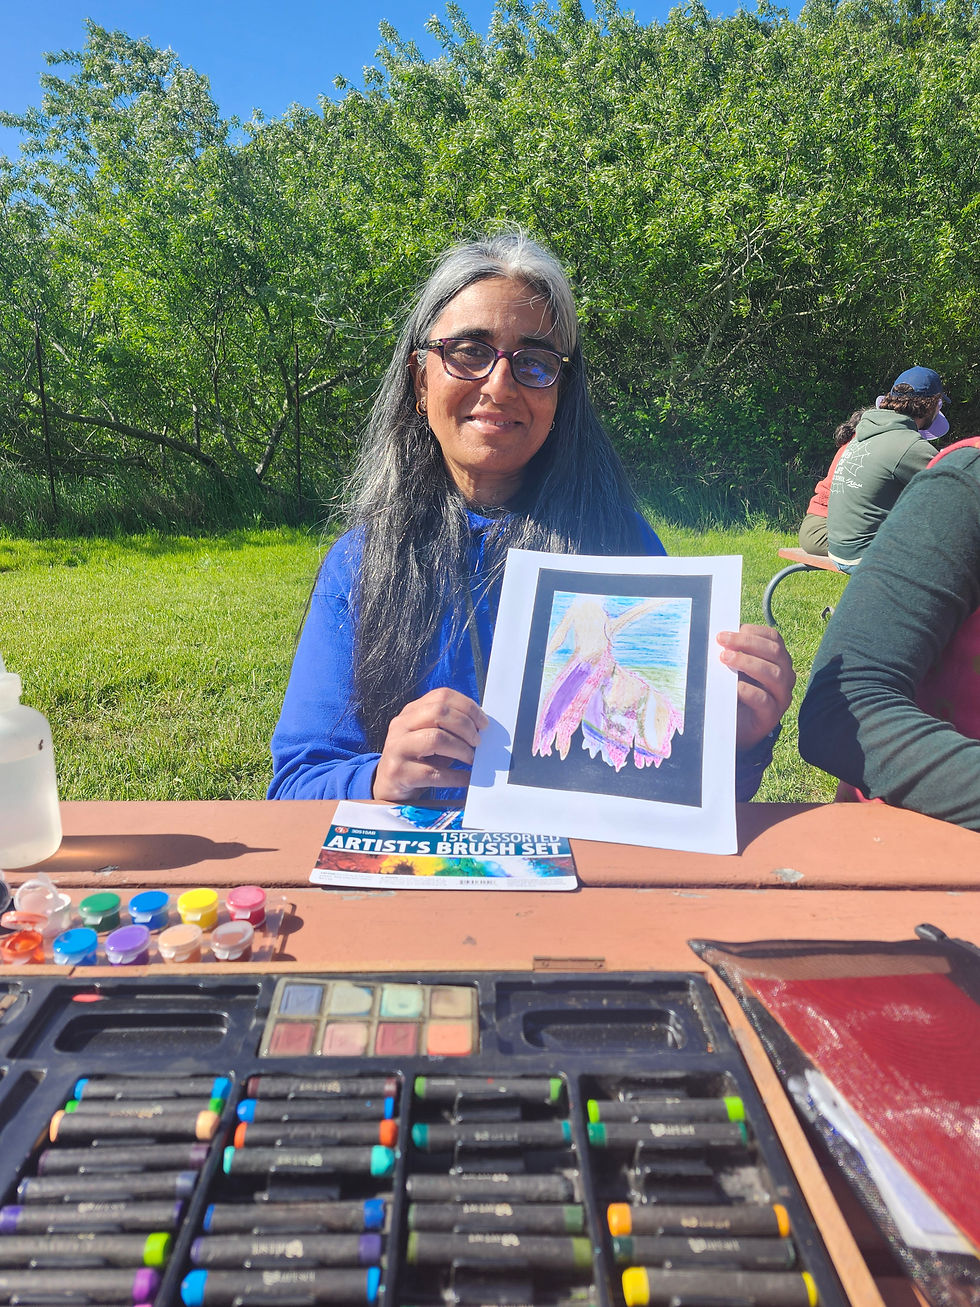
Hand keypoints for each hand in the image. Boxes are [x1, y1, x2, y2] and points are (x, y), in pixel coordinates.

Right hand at [372, 688, 488, 801]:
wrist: (389, 785)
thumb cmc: (419, 760)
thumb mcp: (432, 738)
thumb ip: (451, 728)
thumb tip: (482, 727)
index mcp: (411, 712)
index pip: (441, 696)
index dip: (467, 707)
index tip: (483, 723)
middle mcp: (400, 725)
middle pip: (438, 712)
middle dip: (465, 726)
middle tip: (477, 741)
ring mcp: (397, 748)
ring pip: (435, 738)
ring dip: (461, 749)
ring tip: (471, 759)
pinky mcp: (398, 772)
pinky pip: (433, 773)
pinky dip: (456, 776)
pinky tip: (466, 779)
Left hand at [717, 624, 795, 750]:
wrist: (736, 727)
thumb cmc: (736, 692)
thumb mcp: (736, 669)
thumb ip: (732, 653)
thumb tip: (719, 636)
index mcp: (778, 660)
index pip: (773, 638)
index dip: (751, 632)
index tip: (726, 632)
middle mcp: (785, 675)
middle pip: (774, 652)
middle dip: (746, 643)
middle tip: (721, 641)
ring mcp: (781, 696)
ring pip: (774, 674)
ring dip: (748, 662)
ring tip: (725, 658)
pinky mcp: (772, 715)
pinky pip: (764, 700)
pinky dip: (748, 691)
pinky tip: (733, 686)